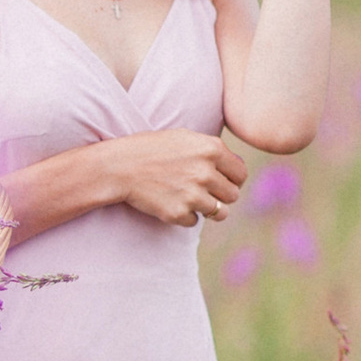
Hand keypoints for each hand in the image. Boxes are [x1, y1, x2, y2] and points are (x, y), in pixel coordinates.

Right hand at [102, 130, 247, 226]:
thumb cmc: (151, 149)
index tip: (221, 181)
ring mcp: (193, 194)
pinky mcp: (178, 213)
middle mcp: (206, 172)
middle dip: (220, 195)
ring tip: (188, 199)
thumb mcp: (185, 138)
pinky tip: (169, 202)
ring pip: (219, 213)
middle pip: (232, 195)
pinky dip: (184, 216)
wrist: (120, 166)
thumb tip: (236, 168)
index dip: (233, 179)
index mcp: (212, 149)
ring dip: (206, 209)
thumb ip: (212, 150)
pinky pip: (194, 221)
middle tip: (201, 190)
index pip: (241, 174)